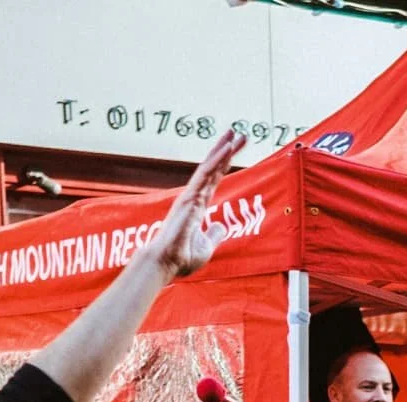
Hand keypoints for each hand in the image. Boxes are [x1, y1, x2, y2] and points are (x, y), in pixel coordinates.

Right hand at [143, 129, 247, 278]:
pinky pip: (205, 174)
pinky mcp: (189, 197)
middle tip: (239, 134)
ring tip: (235, 133)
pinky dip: (217, 159)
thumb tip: (222, 226)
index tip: (235, 149)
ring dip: (222, 149)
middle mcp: (194, 197)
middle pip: (212, 168)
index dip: (225, 164)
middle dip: (225, 150)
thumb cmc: (182, 257)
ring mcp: (191, 195)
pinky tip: (227, 147)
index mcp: (198, 206)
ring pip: (209, 166)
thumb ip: (215, 233)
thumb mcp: (207, 245)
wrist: (167, 263)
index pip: (215, 179)